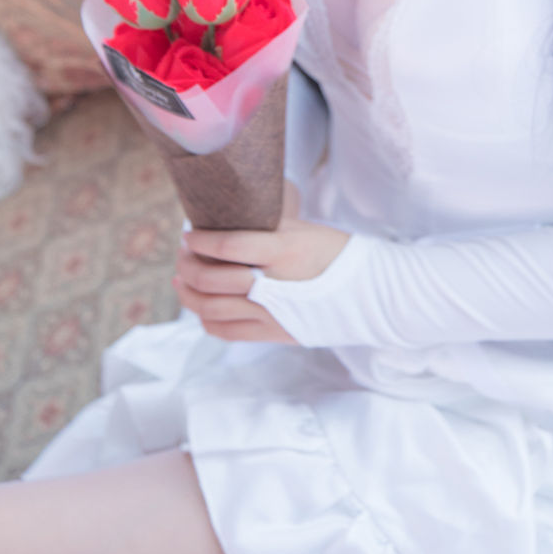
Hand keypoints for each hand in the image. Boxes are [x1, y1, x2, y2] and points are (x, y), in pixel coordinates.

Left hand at [172, 181, 350, 343]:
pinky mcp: (273, 333)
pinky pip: (225, 331)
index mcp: (285, 253)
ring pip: (212, 309)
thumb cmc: (338, 254)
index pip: (229, 246)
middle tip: (182, 253)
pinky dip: (206, 318)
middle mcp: (275, 287)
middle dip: (188, 265)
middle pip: (213, 280)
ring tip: (182, 278)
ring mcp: (272, 315)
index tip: (188, 233)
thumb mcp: (305, 230)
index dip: (201, 240)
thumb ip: (268, 229)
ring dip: (189, 293)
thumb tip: (228, 220)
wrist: (370, 295)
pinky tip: (201, 305)